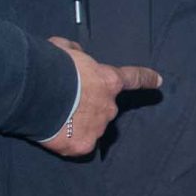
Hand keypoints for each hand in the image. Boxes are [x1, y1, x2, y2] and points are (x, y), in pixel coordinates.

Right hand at [37, 37, 163, 157]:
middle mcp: (109, 107)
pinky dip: (66, 141)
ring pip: (90, 129)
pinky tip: (54, 132)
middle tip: (66, 103)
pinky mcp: (82, 146)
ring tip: (56, 118)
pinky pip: (76, 145)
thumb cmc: (52, 66)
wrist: (37, 91)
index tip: (158, 81)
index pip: (133, 78)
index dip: (146, 79)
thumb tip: (76, 54)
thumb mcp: (65, 49)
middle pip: (104, 109)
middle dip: (89, 107)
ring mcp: (98, 129)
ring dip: (77, 125)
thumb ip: (76, 53)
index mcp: (108, 81)